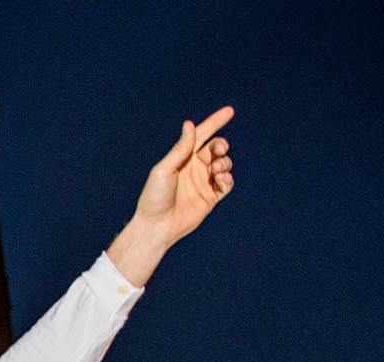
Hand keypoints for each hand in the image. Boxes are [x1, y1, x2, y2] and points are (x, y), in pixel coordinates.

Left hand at [109, 108, 235, 282]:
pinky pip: (227, 183)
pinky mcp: (210, 198)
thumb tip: (190, 124)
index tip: (230, 111)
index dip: (215, 122)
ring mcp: (203, 182)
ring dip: (224, 162)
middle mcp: (194, 168)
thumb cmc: (154, 197)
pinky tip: (220, 180)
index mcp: (182, 158)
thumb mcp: (165, 169)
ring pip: (224, 164)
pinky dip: (227, 179)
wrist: (156, 227)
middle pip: (216, 148)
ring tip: (215, 170)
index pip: (201, 135)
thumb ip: (180, 148)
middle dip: (221, 145)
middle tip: (219, 150)